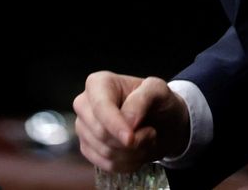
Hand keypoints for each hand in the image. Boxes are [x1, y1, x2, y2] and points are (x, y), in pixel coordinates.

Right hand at [73, 71, 189, 172]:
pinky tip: (138, 152)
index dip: (114, 125)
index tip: (131, 139)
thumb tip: (128, 121)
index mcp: (98, 83)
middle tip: (151, 133)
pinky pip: (106, 164)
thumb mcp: (158, 90)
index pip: (100, 107)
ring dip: (134, 153)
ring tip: (147, 140)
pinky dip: (128, 164)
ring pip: (105, 152)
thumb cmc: (158, 101)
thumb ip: (142, 99)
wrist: (163, 122)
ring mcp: (84, 128)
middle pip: (101, 132)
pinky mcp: (88, 148)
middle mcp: (85, 104)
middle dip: (131, 141)